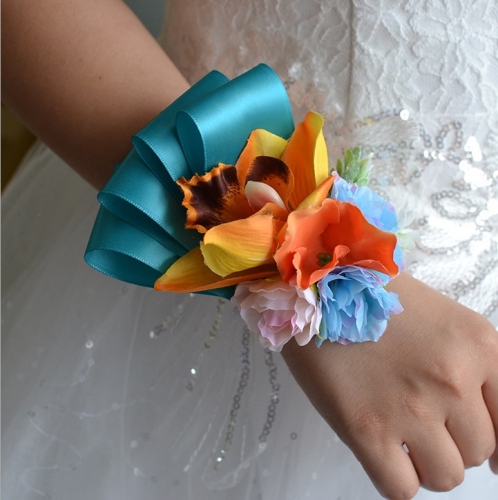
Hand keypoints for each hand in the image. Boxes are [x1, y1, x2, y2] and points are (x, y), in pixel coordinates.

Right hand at [282, 273, 497, 498]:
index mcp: (478, 346)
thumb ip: (476, 369)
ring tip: (400, 435)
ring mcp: (411, 407)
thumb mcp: (444, 320)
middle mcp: (453, 379)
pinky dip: (395, 477)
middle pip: (478, 452)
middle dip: (452, 442)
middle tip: (421, 420)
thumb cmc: (376, 298)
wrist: (317, 288)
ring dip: (426, 464)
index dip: (497, 443)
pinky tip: (380, 450)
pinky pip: (400, 488)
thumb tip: (490, 445)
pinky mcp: (366, 429)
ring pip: (445, 477)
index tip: (479, 449)